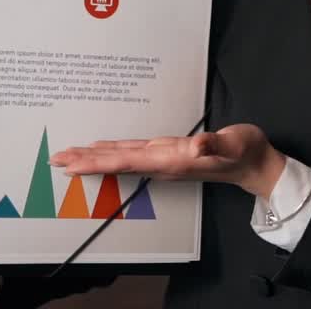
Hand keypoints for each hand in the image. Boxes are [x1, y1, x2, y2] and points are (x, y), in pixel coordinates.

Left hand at [49, 123, 287, 197]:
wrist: (254, 165)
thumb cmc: (245, 151)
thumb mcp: (234, 144)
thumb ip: (215, 145)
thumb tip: (196, 145)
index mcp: (172, 160)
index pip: (126, 161)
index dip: (97, 162)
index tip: (73, 163)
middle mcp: (162, 163)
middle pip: (116, 162)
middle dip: (85, 162)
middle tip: (56, 159)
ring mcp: (163, 160)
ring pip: (121, 159)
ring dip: (94, 158)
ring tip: (69, 156)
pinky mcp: (167, 154)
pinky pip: (132, 154)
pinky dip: (112, 152)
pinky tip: (101, 150)